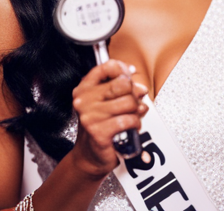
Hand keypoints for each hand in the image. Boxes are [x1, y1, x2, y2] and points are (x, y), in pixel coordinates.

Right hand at [71, 59, 147, 177]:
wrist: (89, 156)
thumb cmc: (99, 127)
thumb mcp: (105, 103)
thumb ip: (120, 90)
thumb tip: (139, 86)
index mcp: (84, 88)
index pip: (107, 67)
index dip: (123, 69)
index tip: (129, 75)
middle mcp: (84, 99)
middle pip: (123, 83)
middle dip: (134, 93)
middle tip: (133, 103)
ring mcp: (90, 115)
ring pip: (129, 102)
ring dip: (136, 111)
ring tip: (131, 117)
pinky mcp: (99, 131)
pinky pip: (128, 120)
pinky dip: (135, 124)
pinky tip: (130, 127)